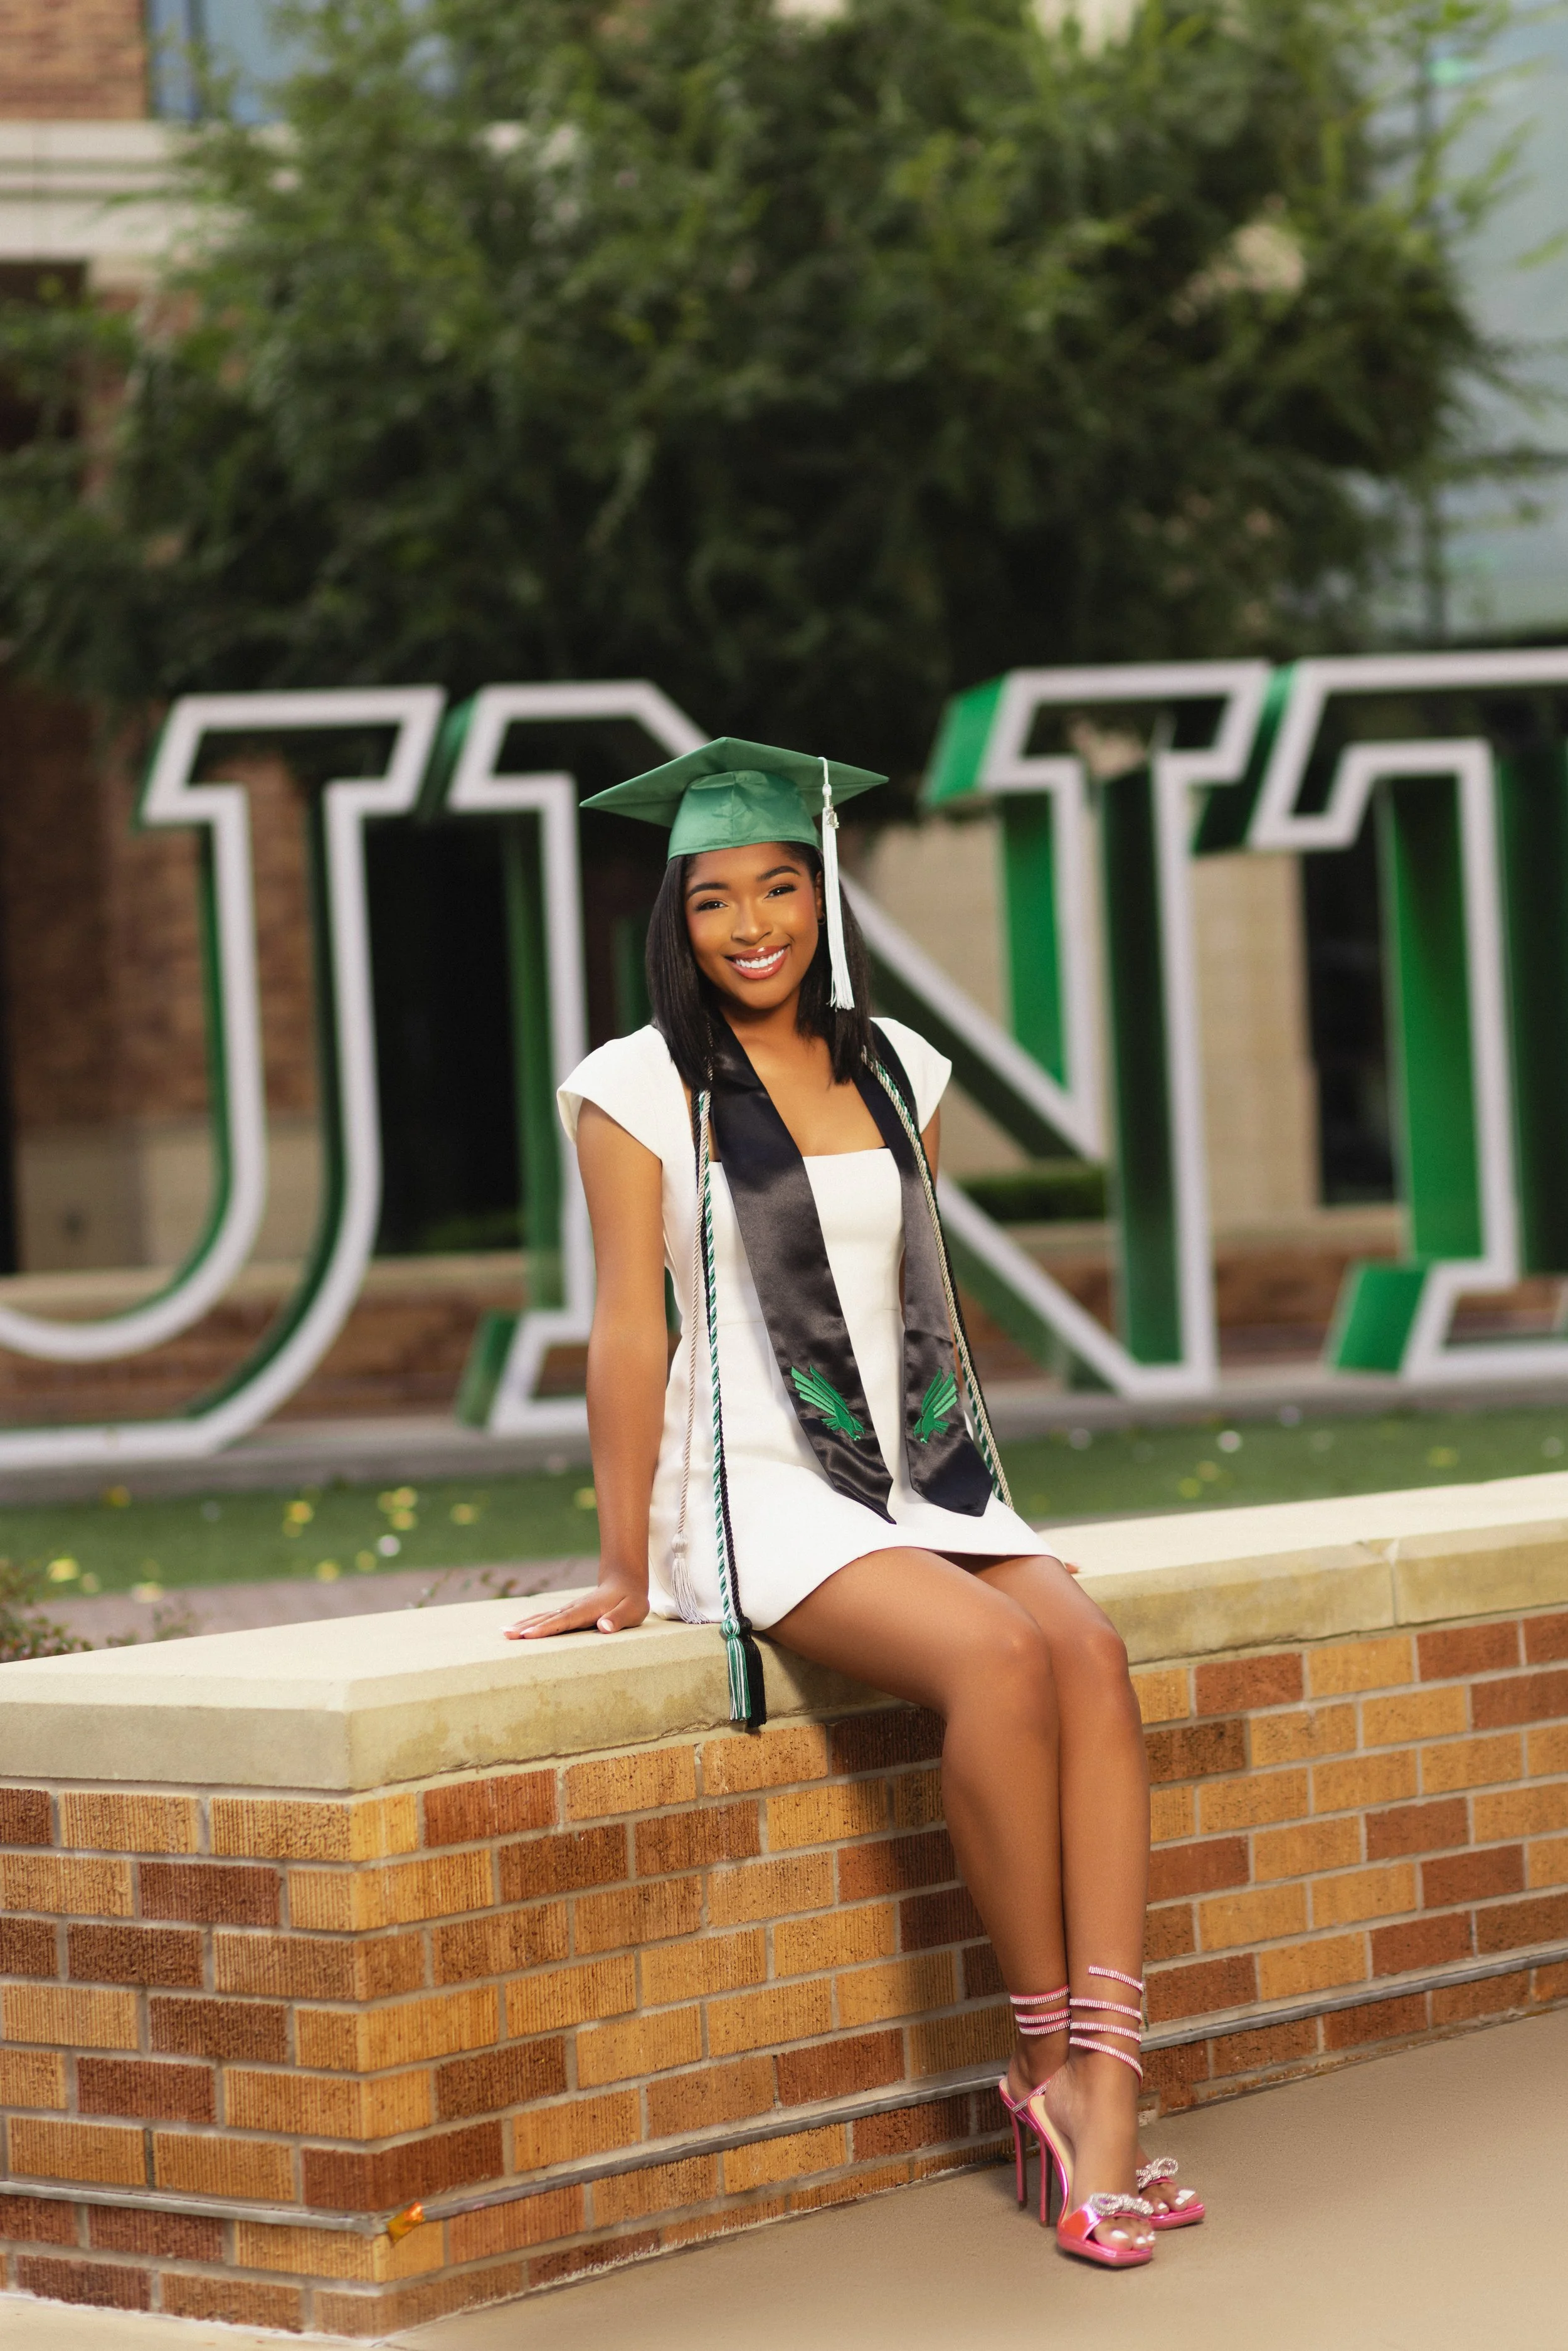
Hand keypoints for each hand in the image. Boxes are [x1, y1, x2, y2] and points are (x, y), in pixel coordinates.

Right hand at [504, 1572, 648, 1640]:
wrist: (624, 1582)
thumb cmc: (631, 1600)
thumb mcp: (632, 1610)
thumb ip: (619, 1619)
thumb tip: (604, 1627)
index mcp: (588, 1610)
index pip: (564, 1621)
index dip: (546, 1628)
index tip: (528, 1635)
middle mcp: (574, 1608)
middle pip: (547, 1618)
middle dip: (526, 1627)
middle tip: (506, 1635)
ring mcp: (569, 1609)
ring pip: (543, 1617)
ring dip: (524, 1624)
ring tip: (504, 1633)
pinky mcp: (567, 1613)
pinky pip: (546, 1618)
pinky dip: (530, 1622)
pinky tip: (518, 1628)